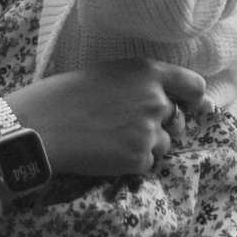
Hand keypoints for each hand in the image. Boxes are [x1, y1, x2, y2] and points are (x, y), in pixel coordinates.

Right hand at [11, 61, 207, 184]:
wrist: (42, 126)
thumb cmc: (66, 95)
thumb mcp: (109, 74)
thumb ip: (142, 85)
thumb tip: (168, 102)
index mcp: (149, 72)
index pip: (194, 86)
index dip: (192, 100)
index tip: (185, 108)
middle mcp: (156, 100)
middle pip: (177, 121)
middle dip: (160, 128)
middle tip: (128, 129)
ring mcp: (149, 131)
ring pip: (163, 146)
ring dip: (144, 147)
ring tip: (110, 140)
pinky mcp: (139, 158)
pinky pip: (146, 164)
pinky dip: (130, 163)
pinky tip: (106, 153)